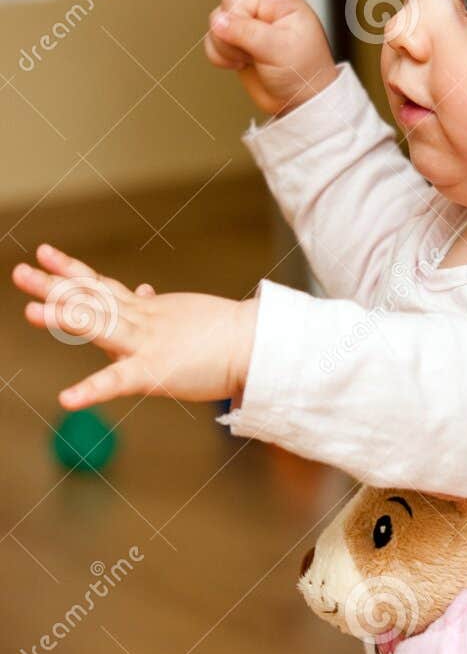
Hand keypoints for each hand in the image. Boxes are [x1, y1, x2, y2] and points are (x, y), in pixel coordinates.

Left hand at [12, 244, 258, 409]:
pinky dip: (91, 391)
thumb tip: (145, 290)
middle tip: (21, 271)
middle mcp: (141, 321)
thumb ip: (159, 308)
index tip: (47, 254)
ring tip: (31, 311)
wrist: (256, 345)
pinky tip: (66, 399)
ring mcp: (145, 344)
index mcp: (148, 310)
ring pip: (98, 326)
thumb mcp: (186, 315)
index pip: (103, 286)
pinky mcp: (154, 372)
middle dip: (54, 285)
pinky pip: (117, 382)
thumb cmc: (227, 335)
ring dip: (63, 319)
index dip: (73, 270)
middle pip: (91, 298)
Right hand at [204, 0, 339, 116]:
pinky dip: (218, 53)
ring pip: (217, 20)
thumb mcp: (279, 50)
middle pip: (231, 2)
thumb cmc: (303, 72)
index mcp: (285, 3)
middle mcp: (264, 9)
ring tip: (247, 59)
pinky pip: (212, 39)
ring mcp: (248, 25)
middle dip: (235, 27)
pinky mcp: (235, 42)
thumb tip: (216, 21)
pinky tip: (235, 64)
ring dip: (226, 43)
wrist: (297, 102)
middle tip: (253, 50)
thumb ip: (247, 33)